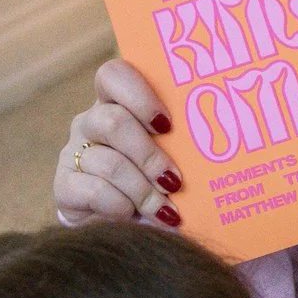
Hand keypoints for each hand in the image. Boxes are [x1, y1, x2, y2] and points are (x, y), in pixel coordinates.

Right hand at [54, 59, 184, 228]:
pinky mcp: (63, 186)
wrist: (127, 222)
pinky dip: (120, 205)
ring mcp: (75, 151)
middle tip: (174, 181)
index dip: (139, 95)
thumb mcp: (178, 155)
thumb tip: (233, 143)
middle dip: (149, 155)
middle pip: (113, 121)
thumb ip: (190, 142)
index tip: (167, 124)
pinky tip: (134, 215)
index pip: (114, 75)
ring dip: (142, 189)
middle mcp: (93, 121)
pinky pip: (92, 190)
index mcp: (121, 102)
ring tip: (166, 208)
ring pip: (108, 162)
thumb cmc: (164, 179)